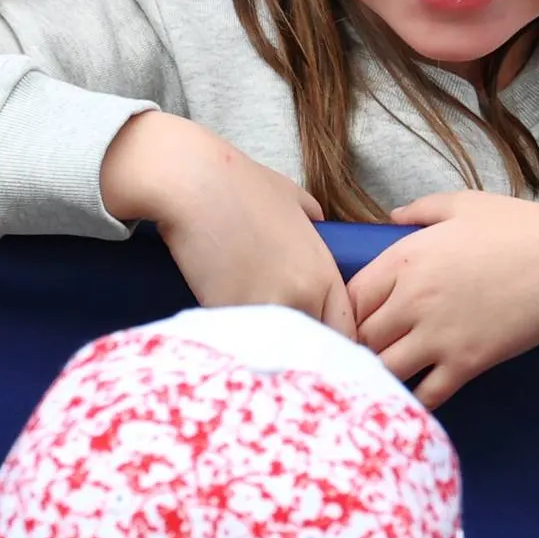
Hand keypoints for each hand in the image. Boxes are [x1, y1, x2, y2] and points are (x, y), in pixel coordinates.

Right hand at [97, 111, 355, 331]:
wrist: (195, 184)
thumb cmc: (241, 184)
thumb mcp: (292, 197)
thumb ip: (312, 218)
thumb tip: (317, 222)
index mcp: (323, 273)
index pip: (344, 329)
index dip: (330, 341)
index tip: (312, 344)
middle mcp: (304, 296)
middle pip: (314, 347)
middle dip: (299, 353)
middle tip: (280, 352)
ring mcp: (267, 308)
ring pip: (276, 350)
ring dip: (267, 352)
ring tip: (253, 349)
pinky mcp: (229, 314)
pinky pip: (240, 342)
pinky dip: (235, 342)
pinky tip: (225, 335)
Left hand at [347, 189, 538, 405]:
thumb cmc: (518, 228)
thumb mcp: (462, 205)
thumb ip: (420, 211)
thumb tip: (393, 217)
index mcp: (405, 260)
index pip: (351, 298)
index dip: (346, 312)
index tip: (354, 319)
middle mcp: (413, 300)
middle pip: (361, 337)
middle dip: (359, 346)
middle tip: (365, 353)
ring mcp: (438, 336)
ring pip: (384, 369)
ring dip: (380, 374)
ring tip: (381, 377)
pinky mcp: (467, 363)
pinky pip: (426, 394)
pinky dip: (414, 400)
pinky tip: (412, 399)